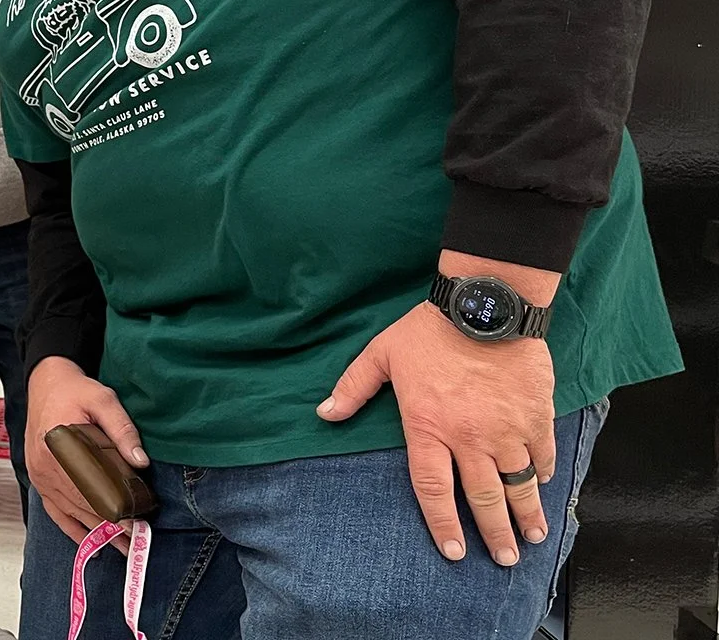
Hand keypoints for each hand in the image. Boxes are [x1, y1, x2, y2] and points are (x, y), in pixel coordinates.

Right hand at [24, 356, 146, 550]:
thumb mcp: (103, 399)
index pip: (90, 488)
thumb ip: (122, 429)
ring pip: (70, 512)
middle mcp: (45, 465)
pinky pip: (54, 511)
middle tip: (137, 539)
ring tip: (122, 545)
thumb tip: (140, 460)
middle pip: (81, 504)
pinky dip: (72, 528)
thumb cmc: (74, 390)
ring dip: (96, 531)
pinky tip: (89, 541)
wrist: (46, 383)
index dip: (114, 509)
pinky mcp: (39, 479)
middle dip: (110, 524)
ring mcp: (39, 475)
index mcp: (58, 445)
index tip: (137, 522)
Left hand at [319, 297, 555, 566]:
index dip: (441, 523)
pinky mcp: (536, 416)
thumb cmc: (429, 331)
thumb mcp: (381, 355)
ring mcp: (506, 430)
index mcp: (428, 428)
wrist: (484, 306)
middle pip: (482, 498)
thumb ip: (353, 388)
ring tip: (532, 539)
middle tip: (502, 560)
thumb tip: (325, 413)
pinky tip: (542, 488)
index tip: (453, 552)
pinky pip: (542, 455)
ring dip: (526, 515)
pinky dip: (543, 474)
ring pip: (518, 485)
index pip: (432, 489)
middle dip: (493, 534)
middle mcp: (469, 438)